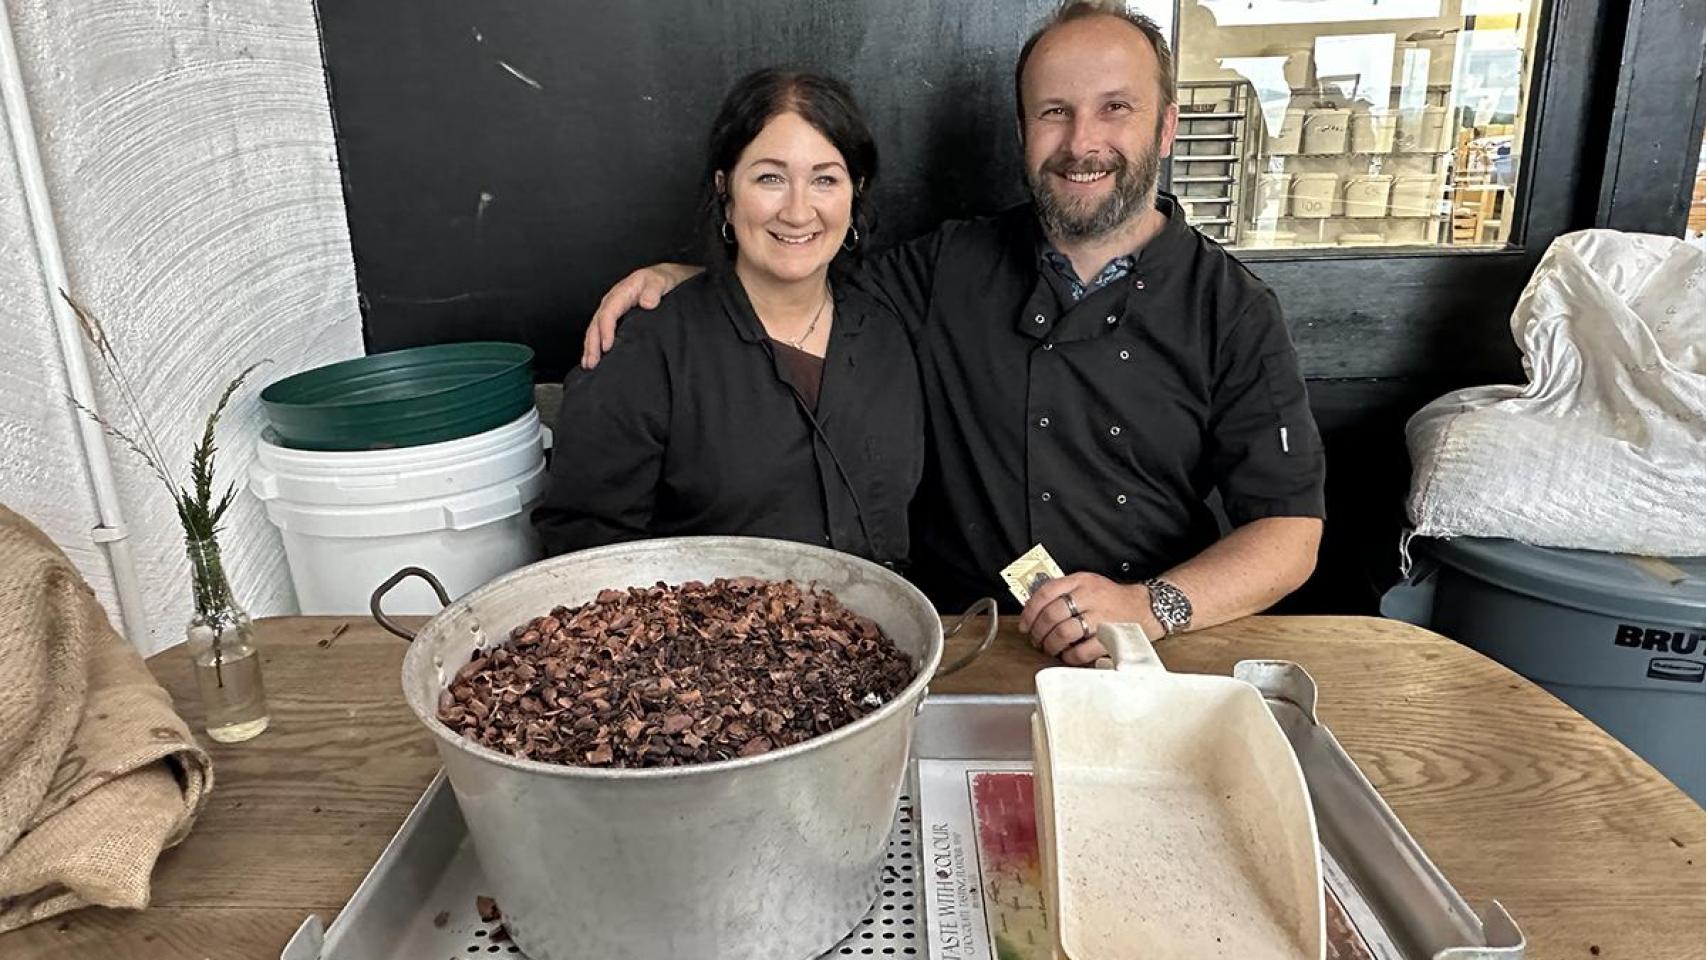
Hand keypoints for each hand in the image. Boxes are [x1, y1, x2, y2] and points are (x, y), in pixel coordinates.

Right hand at [580, 264, 698, 368]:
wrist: (664, 278)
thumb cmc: (661, 280)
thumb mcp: (660, 281)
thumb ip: (654, 291)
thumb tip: (647, 303)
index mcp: (622, 293)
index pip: (608, 313)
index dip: (606, 330)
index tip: (607, 346)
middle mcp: (613, 301)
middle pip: (597, 323)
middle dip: (592, 344)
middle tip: (593, 362)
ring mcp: (612, 310)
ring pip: (595, 329)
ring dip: (590, 347)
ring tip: (589, 364)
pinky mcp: (615, 318)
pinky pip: (600, 331)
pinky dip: (594, 345)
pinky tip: (593, 358)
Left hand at [1018, 573, 1157, 666]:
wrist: (1144, 608)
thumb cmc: (1111, 599)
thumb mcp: (1087, 584)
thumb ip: (1063, 592)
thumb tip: (1033, 610)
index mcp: (1081, 581)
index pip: (1046, 592)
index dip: (1030, 611)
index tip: (1025, 624)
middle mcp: (1090, 597)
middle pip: (1051, 615)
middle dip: (1038, 631)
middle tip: (1036, 639)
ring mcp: (1101, 617)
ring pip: (1063, 633)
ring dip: (1050, 645)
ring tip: (1050, 648)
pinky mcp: (1110, 637)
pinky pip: (1081, 651)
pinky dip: (1069, 656)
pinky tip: (1068, 655)